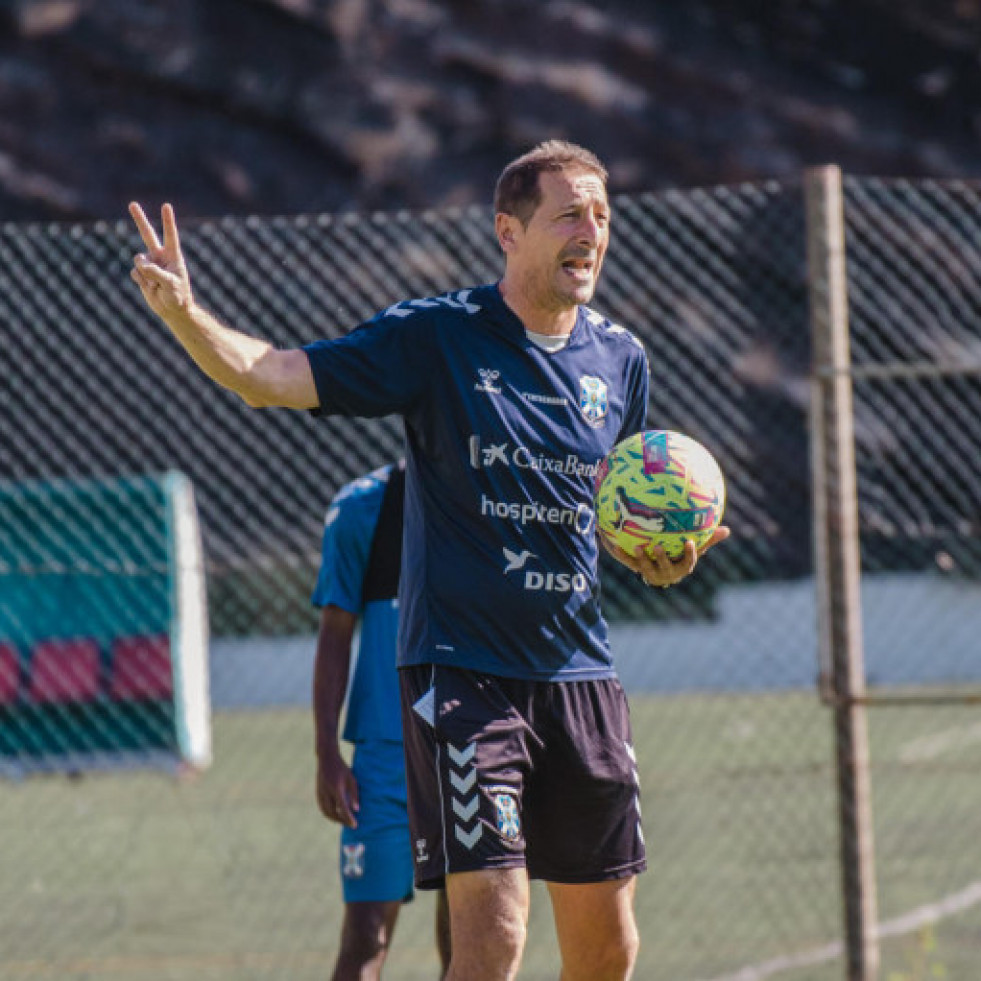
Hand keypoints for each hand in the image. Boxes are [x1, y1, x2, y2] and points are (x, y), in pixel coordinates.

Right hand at [129, 202, 193, 320]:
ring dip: (146, 273)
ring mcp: (150, 264)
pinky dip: (141, 281)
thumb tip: (139, 263)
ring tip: (157, 285)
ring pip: (139, 260)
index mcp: (173, 256)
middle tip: (132, 203)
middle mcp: (160, 256)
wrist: (172, 310)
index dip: (168, 221)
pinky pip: (135, 272)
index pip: (170, 235)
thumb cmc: (178, 296)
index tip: (166, 206)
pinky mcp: (141, 273)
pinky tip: (150, 288)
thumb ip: (156, 272)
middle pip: (147, 234)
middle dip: (139, 219)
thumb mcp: (171, 284)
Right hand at [316, 751, 359, 827]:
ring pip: (326, 812)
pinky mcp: (317, 793)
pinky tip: (335, 815)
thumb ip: (354, 795)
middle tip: (350, 824)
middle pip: (333, 813)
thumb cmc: (342, 768)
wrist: (327, 758)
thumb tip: (356, 810)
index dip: (348, 818)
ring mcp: (320, 793)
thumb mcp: (352, 779)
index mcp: (337, 788)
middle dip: (342, 821)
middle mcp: (327, 792)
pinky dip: (328, 814)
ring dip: (334, 819)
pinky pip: (322, 807)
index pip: (343, 808)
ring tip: (343, 821)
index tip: (355, 825)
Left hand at [606, 525, 729, 587]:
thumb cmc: (682, 557)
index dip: (688, 554)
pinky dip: (622, 555)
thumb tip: (727, 530)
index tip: (688, 542)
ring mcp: (652, 573)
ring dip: (641, 558)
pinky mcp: (639, 570)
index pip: (687, 562)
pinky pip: (629, 563)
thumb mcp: (696, 550)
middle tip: (658, 547)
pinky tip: (614, 546)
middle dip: (661, 558)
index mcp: (682, 567)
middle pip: (665, 567)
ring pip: (646, 568)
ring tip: (636, 547)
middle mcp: (667, 573)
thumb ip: (708, 540)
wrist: (663, 575)